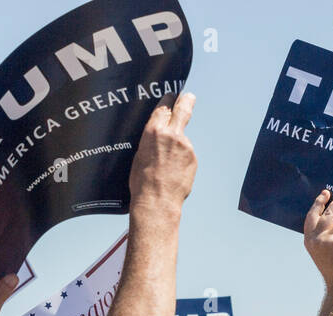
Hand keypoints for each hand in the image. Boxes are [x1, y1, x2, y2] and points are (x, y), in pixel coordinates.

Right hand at [128, 92, 196, 213]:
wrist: (157, 201)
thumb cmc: (142, 182)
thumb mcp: (139, 154)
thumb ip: (151, 140)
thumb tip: (157, 136)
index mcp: (153, 131)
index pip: (164, 107)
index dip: (168, 101)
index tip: (171, 97)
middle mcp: (172, 134)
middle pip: (183, 108)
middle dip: (186, 100)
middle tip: (188, 96)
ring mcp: (185, 145)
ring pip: (183, 138)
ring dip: (178, 145)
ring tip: (168, 164)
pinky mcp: (193, 158)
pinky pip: (187, 154)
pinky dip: (182, 160)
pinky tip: (173, 172)